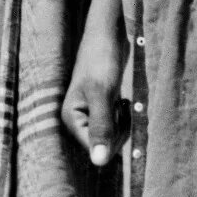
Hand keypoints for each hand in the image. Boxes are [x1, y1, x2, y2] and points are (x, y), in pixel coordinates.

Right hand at [61, 0, 127, 166]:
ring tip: (124, 100)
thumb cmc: (102, 58)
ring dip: (124, 122)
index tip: (120, 111)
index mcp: (71, 118)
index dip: (114, 137)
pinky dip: (124, 115)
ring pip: (113, 135)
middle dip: (120, 129)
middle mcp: (78, 119)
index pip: (97, 149)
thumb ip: (101, 127)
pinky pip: (116, 124)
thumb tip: (99, 163)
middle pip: (106, 145)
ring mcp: (90, 113)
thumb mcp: (103, 93)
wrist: (108, 33)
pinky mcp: (102, 107)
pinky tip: (123, 99)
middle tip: (123, 104)